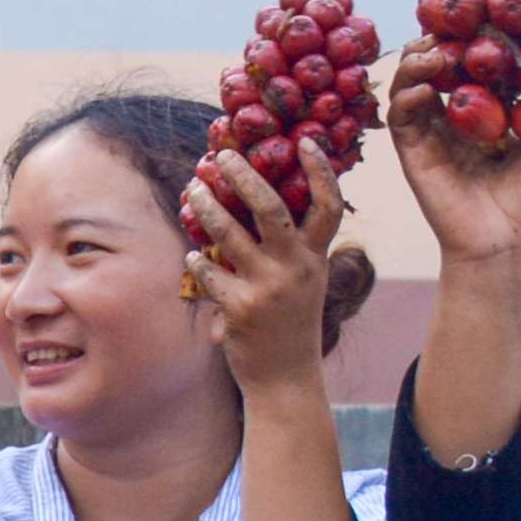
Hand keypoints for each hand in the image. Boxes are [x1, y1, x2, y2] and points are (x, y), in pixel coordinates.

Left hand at [181, 150, 343, 390]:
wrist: (286, 380)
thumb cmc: (291, 325)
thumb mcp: (305, 284)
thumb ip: (293, 250)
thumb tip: (260, 207)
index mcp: (316, 258)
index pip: (327, 206)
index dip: (320, 171)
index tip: (306, 141)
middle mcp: (296, 268)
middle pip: (270, 206)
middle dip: (243, 175)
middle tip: (221, 156)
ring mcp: (267, 287)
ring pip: (228, 232)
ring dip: (206, 206)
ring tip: (192, 190)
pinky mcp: (239, 307)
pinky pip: (207, 271)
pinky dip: (196, 259)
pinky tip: (192, 253)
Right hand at [381, 40, 520, 273]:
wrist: (504, 242)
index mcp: (486, 110)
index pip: (474, 61)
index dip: (474, 36)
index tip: (484, 11)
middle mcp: (454, 114)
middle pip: (437, 63)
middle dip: (440, 40)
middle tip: (452, 26)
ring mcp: (430, 130)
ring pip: (411, 81)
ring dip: (417, 62)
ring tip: (434, 53)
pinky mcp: (411, 150)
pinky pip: (399, 114)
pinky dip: (407, 94)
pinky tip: (425, 89)